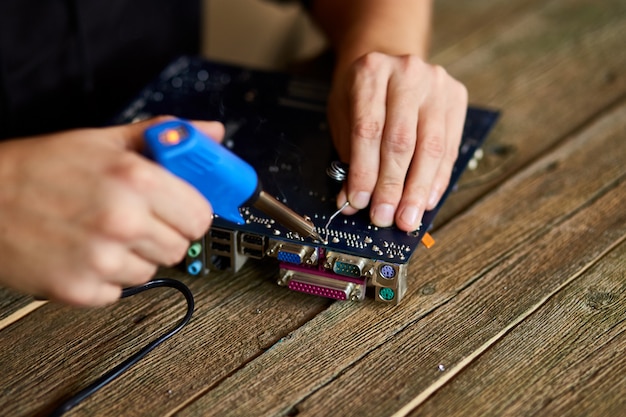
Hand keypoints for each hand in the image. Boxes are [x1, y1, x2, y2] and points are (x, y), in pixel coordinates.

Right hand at [0, 117, 223, 305]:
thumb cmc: (40, 168)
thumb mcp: (106, 140)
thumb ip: (167, 137)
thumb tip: (211, 133)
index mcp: (136, 179)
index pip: (201, 216)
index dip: (189, 212)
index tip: (178, 210)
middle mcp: (123, 220)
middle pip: (179, 247)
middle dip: (161, 234)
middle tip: (134, 219)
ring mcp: (101, 258)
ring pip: (150, 272)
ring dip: (133, 257)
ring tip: (101, 233)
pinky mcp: (80, 289)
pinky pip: (118, 292)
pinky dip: (105, 277)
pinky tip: (83, 252)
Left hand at [328, 52, 467, 231]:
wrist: (389, 62)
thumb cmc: (361, 94)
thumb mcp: (343, 116)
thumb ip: (348, 156)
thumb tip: (353, 202)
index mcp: (371, 72)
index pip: (368, 130)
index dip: (365, 171)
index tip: (360, 202)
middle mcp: (407, 72)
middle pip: (402, 140)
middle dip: (392, 186)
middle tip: (385, 217)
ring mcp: (437, 83)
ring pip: (431, 147)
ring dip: (418, 190)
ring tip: (408, 218)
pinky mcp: (457, 97)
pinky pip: (449, 148)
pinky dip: (437, 179)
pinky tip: (427, 200)